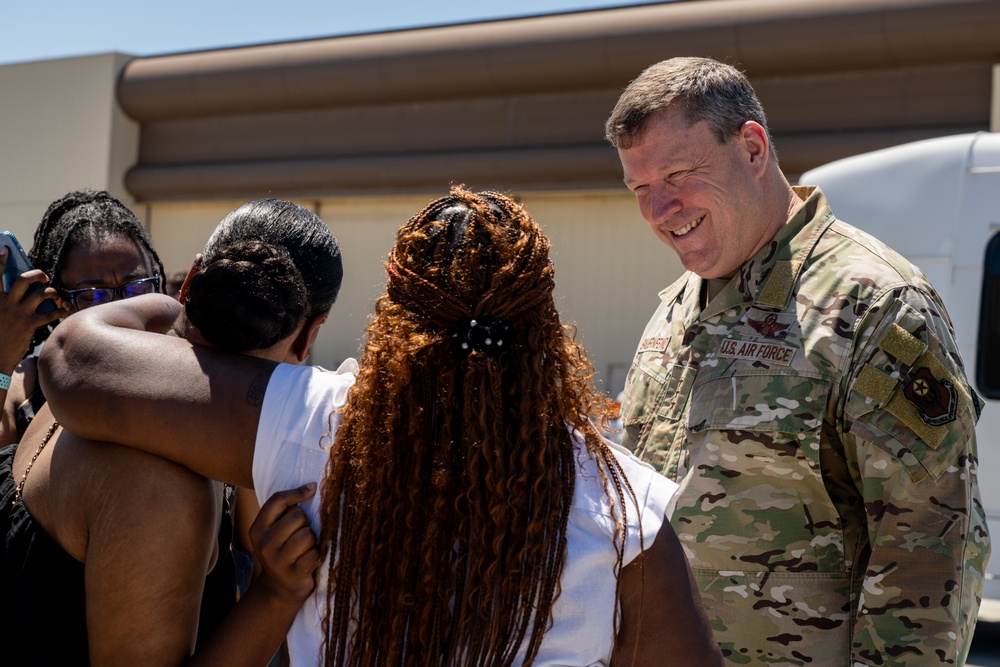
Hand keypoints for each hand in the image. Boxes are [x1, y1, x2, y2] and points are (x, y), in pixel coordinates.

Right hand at [0, 248, 65, 372]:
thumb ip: (3, 301)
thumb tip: (17, 291)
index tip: (3, 249)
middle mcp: (5, 303)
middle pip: (24, 280)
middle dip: (38, 274)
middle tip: (45, 277)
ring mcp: (18, 314)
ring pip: (40, 294)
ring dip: (51, 292)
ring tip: (55, 296)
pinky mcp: (29, 325)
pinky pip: (49, 313)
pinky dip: (60, 310)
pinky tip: (64, 311)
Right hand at [249, 483, 321, 604]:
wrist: (279, 588)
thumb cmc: (283, 550)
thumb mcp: (274, 531)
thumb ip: (285, 512)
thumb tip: (311, 487)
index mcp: (258, 528)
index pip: (277, 500)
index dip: (297, 492)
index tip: (312, 488)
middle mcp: (264, 544)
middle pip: (297, 516)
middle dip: (306, 523)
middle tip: (300, 535)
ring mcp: (277, 560)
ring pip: (308, 535)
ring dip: (313, 541)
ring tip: (304, 549)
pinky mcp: (293, 574)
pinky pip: (315, 554)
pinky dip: (317, 556)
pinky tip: (308, 561)